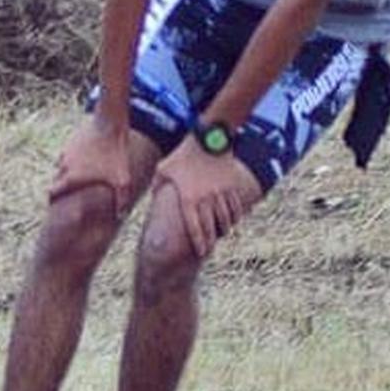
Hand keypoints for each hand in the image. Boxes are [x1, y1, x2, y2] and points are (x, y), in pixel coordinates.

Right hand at [49, 114, 131, 215]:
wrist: (109, 124)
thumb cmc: (115, 154)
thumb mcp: (122, 179)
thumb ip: (121, 200)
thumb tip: (122, 216)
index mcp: (72, 178)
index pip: (52, 193)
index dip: (53, 200)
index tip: (55, 205)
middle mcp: (65, 166)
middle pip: (57, 181)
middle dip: (62, 187)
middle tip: (70, 193)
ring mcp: (67, 152)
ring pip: (63, 167)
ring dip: (69, 172)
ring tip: (82, 176)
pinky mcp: (72, 141)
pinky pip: (70, 155)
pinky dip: (75, 160)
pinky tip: (87, 161)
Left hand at [152, 137, 255, 257]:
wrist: (208, 138)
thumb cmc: (183, 154)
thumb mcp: (164, 169)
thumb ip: (158, 186)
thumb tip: (153, 198)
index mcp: (188, 198)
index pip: (194, 227)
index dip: (198, 243)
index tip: (201, 253)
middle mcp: (206, 198)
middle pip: (211, 227)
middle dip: (211, 241)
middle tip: (209, 250)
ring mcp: (220, 192)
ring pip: (226, 218)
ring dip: (225, 229)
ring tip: (221, 235)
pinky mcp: (231, 186)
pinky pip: (236, 206)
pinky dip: (236, 215)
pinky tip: (233, 220)